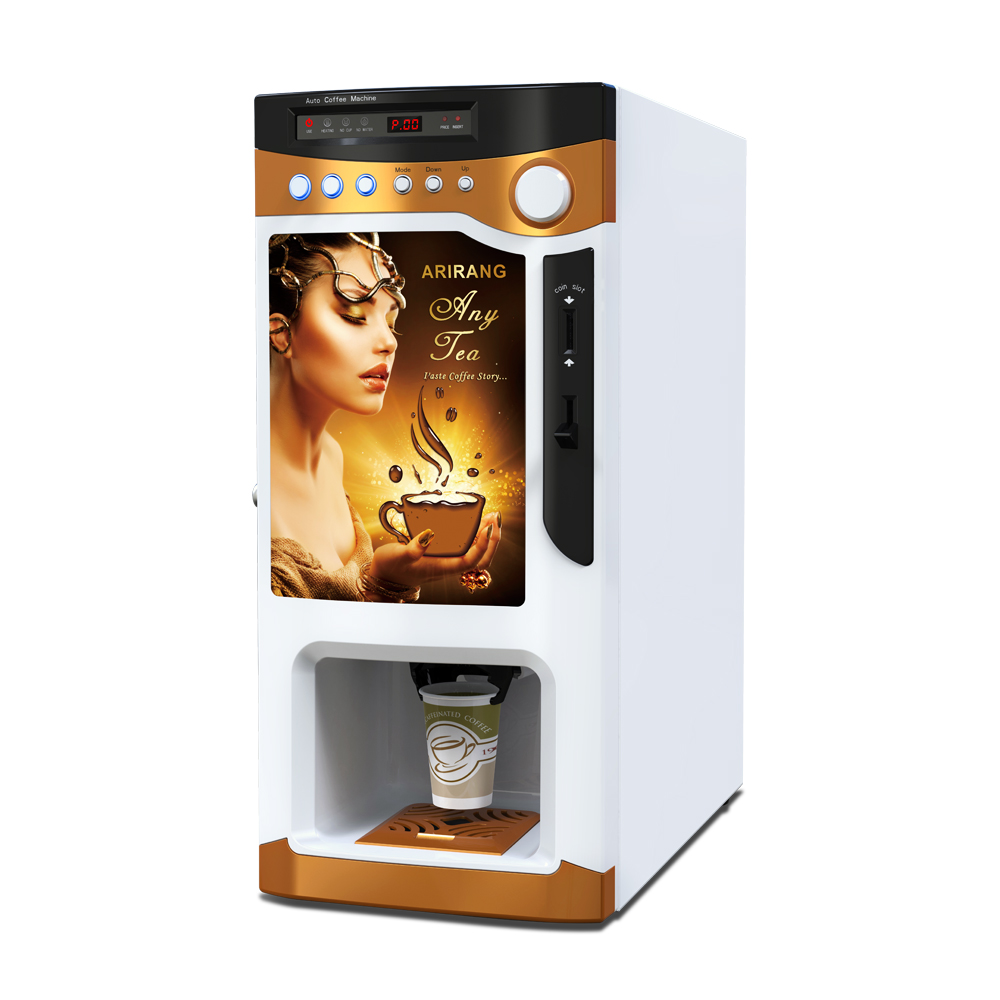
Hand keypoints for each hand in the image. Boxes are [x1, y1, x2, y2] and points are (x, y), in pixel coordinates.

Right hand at [370, 512, 501, 587]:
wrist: (385, 576)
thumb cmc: (391, 567)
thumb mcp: (398, 555)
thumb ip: (413, 548)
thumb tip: (429, 535)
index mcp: (442, 568)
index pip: (470, 561)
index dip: (482, 546)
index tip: (487, 528)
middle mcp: (449, 566)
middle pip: (480, 559)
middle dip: (492, 540)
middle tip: (494, 517)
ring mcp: (448, 560)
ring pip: (475, 552)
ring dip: (486, 535)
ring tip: (490, 515)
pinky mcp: (444, 554)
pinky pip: (466, 546)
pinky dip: (474, 534)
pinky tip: (474, 520)